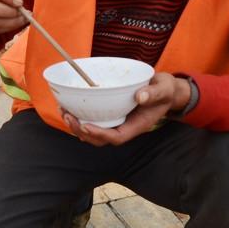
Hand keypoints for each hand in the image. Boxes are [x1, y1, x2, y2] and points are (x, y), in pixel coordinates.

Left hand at [62, 71, 189, 146]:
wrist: (165, 90)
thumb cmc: (165, 90)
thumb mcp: (164, 89)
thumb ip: (154, 93)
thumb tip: (140, 96)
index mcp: (138, 125)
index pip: (117, 137)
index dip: (100, 134)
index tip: (85, 125)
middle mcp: (126, 126)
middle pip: (101, 138)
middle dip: (82, 131)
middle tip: (67, 116)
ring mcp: (118, 121)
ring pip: (95, 130)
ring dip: (77, 124)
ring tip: (63, 111)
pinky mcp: (112, 113)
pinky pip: (95, 119)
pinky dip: (81, 114)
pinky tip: (69, 104)